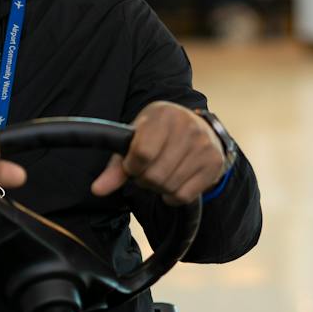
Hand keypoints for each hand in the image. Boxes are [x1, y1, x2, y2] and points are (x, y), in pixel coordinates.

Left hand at [91, 102, 227, 207]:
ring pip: (169, 187)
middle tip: (147, 171)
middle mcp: (187, 127)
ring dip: (158, 189)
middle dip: (144, 180)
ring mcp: (204, 145)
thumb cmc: (159, 134)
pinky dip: (172, 197)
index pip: (141, 153)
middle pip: (154, 175)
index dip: (132, 167)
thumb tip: (97, 190)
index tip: (132, 164)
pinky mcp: (214, 163)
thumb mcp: (136, 139)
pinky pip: (184, 196)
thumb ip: (117, 165)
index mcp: (163, 115)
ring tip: (161, 174)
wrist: (200, 129)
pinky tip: (174, 182)